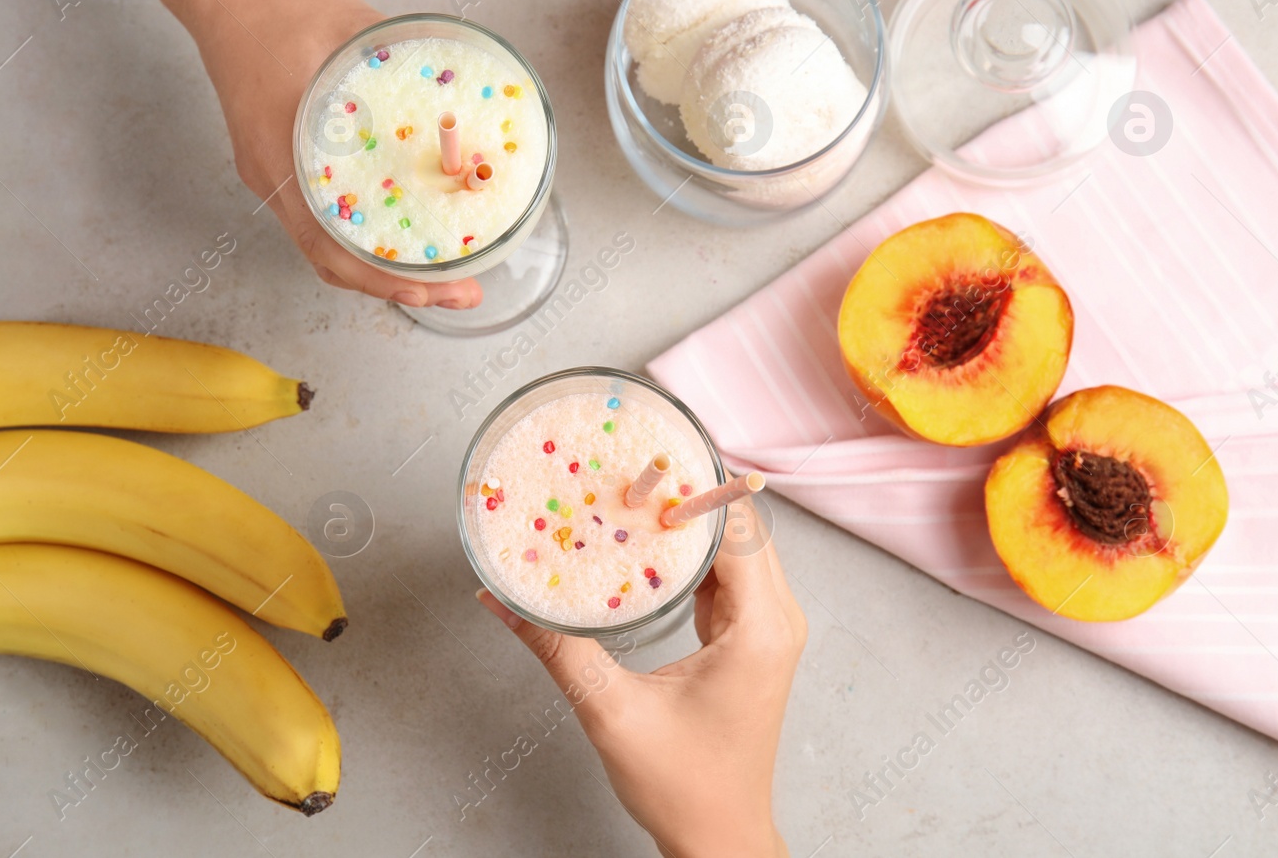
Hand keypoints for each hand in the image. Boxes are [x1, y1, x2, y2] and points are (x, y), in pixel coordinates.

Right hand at [185, 0, 482, 309]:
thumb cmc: (274, 6)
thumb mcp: (349, 26)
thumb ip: (402, 61)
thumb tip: (462, 89)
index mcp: (281, 158)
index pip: (328, 247)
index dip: (381, 279)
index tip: (429, 290)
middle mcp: (274, 178)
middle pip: (334, 261)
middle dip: (399, 287)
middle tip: (462, 293)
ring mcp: (275, 173)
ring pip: (329, 246)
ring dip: (385, 268)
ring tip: (443, 276)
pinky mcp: (282, 162)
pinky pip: (324, 218)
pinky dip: (365, 240)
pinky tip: (405, 235)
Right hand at [477, 498, 806, 857]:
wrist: (720, 838)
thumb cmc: (682, 786)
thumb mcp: (610, 712)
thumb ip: (557, 648)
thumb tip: (500, 598)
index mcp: (760, 629)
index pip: (736, 528)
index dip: (694, 487)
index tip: (646, 458)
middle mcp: (776, 620)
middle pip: (740, 527)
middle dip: (685, 493)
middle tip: (627, 467)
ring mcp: (768, 629)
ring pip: (734, 547)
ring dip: (687, 520)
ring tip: (631, 494)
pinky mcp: (750, 639)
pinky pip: (726, 574)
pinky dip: (689, 552)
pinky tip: (647, 541)